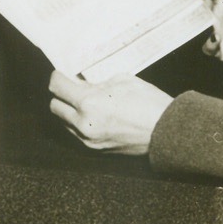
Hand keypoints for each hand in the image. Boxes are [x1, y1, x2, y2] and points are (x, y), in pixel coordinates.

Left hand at [49, 71, 171, 154]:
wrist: (167, 131)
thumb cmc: (149, 103)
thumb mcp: (121, 81)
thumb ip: (96, 82)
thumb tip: (82, 83)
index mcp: (89, 103)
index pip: (57, 87)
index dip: (58, 77)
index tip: (63, 74)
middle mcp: (83, 124)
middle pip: (55, 107)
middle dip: (62, 95)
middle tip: (74, 88)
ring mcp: (88, 140)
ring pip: (64, 122)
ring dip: (70, 111)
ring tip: (87, 103)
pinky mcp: (96, 149)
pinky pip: (77, 134)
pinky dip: (80, 123)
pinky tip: (95, 116)